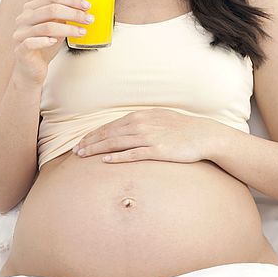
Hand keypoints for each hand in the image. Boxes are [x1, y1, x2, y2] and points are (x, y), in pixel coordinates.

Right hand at [12, 0, 93, 84]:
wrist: (32, 68)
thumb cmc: (45, 45)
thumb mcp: (57, 27)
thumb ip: (65, 17)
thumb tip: (86, 10)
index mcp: (32, 9)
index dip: (71, 1)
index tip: (87, 6)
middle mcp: (24, 19)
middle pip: (51, 10)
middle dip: (73, 14)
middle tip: (89, 19)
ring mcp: (20, 34)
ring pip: (46, 27)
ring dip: (67, 29)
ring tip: (82, 32)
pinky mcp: (20, 50)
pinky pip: (30, 43)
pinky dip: (44, 41)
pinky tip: (54, 41)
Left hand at [73, 108, 220, 163]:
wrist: (202, 134)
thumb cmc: (181, 128)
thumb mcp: (159, 118)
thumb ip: (142, 122)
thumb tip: (127, 128)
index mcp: (141, 116)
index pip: (111, 125)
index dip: (94, 134)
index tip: (81, 141)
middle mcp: (142, 124)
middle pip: (109, 134)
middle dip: (90, 142)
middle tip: (75, 151)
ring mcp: (149, 137)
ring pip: (116, 143)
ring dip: (97, 149)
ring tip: (83, 155)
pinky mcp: (157, 150)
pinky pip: (133, 154)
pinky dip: (118, 157)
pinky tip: (105, 161)